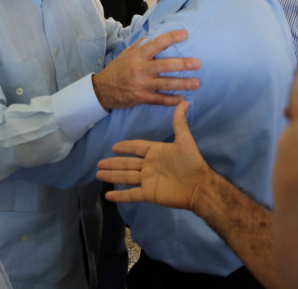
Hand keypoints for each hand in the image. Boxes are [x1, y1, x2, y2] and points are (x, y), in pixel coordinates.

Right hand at [92, 29, 200, 109]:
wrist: (102, 90)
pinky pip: (159, 99)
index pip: (156, 44)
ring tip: (196, 83)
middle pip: (165, 65)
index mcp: (137, 55)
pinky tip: (182, 99)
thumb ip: (139, 46)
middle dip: (183, 64)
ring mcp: (142, 84)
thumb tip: (152, 37)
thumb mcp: (125, 54)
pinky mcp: (141, 97)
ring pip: (166, 83)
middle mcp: (140, 69)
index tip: (184, 35)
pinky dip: (171, 100)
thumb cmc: (116, 69)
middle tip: (197, 64)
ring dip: (183, 84)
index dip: (170, 38)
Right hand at [96, 101, 211, 209]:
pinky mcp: (149, 194)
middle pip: (127, 163)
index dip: (126, 147)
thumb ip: (179, 122)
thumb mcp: (184, 140)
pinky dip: (120, 196)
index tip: (114, 147)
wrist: (199, 186)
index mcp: (156, 152)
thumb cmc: (191, 162)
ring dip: (112, 176)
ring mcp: (148, 180)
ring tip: (99, 174)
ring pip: (126, 177)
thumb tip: (184, 102)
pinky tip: (108, 195)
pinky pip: (131, 194)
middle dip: (113, 163)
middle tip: (99, 163)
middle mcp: (149, 166)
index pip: (137, 147)